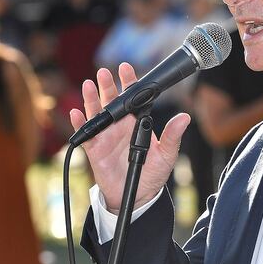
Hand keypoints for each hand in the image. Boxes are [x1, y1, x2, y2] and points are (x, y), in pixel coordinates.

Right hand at [69, 63, 190, 211]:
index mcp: (137, 122)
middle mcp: (120, 125)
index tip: (126, 68)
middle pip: (111, 101)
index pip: (133, 98)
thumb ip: (173, 136)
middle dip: (107, 86)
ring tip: (89, 85)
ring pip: (96, 113)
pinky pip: (86, 134)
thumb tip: (185, 118)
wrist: (138, 195)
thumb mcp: (167, 155)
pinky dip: (80, 124)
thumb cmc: (153, 173)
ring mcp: (106, 136)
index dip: (129, 83)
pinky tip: (77, 114)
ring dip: (91, 99)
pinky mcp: (95, 149)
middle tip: (104, 72)